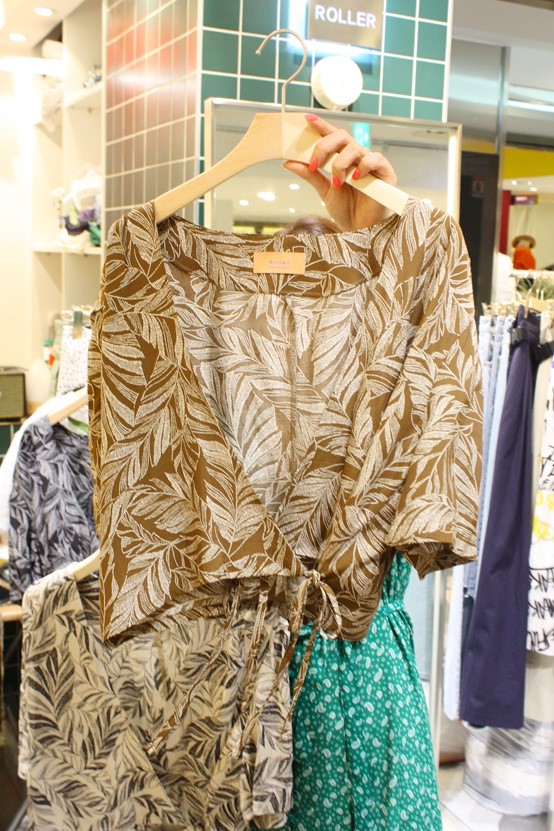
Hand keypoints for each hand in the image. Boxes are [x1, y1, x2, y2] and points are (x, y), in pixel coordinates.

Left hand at [283, 113, 397, 231]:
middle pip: (342, 136)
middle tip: (315, 164)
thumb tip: (288, 162)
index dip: (321, 126)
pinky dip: (363, 166)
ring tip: (337, 182)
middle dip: (325, 146)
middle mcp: (356, 157)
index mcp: (342, 158)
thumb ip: (310, 175)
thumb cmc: (346, 210)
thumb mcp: (324, 191)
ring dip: (340, 164)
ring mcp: (370, 164)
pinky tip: (355, 179)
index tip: (307, 119)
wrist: (360, 230)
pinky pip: (375, 159)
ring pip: (355, 148)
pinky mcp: (385, 173)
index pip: (331, 136)